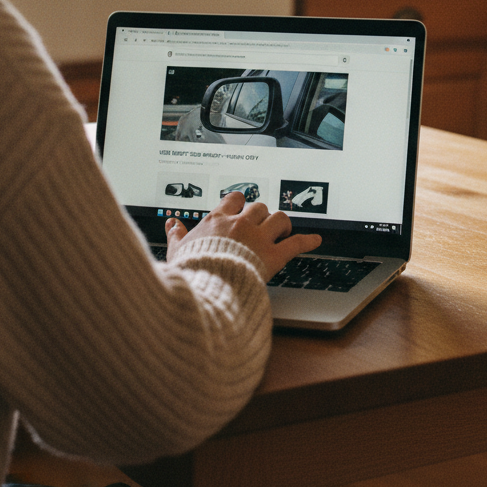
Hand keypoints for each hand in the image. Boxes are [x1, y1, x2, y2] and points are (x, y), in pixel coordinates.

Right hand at [166, 192, 321, 279]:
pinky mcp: (273, 256)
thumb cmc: (191, 272)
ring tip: (283, 230)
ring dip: (282, 224)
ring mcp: (258, 238)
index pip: (234, 199)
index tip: (242, 206)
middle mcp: (240, 224)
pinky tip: (315, 240)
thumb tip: (170, 225)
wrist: (206, 288)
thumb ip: (175, 235)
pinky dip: (307, 241)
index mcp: (217, 221)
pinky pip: (295, 243)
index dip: (241, 202)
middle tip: (262, 224)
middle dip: (262, 215)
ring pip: (279, 218)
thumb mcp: (177, 251)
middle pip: (259, 207)